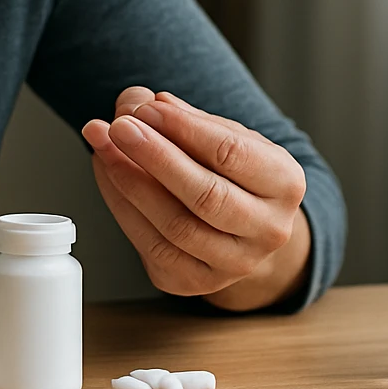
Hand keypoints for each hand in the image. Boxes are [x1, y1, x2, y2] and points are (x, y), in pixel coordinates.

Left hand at [82, 87, 310, 310]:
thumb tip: (136, 106)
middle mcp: (269, 230)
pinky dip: (122, 207)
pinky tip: (107, 174)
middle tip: (118, 127)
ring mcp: (235, 265)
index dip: (184, 129)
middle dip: (156, 157)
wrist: (243, 226)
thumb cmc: (231, 170)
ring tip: (102, 145)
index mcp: (285, 183)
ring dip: (129, 182)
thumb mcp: (220, 133)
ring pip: (175, 226)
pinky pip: (152, 247)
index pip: (231, 153)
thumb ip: (180, 116)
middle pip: (206, 195)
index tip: (147, 108)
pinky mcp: (196, 282)